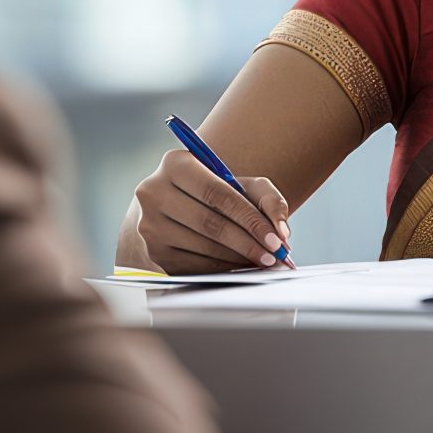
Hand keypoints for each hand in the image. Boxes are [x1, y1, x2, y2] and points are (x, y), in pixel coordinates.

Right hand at [131, 150, 293, 273]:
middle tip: (274, 256)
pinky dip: (221, 269)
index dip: (250, 219)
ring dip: (237, 259)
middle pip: (209, 223)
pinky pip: (193, 266)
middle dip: (247, 243)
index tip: (277, 240)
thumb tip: (283, 232)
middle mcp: (153, 192)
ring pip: (202, 246)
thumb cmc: (218, 195)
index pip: (217, 194)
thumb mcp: (245, 185)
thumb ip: (271, 200)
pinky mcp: (153, 252)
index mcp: (175, 164)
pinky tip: (240, 267)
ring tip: (262, 261)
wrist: (180, 209)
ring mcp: (149, 224)